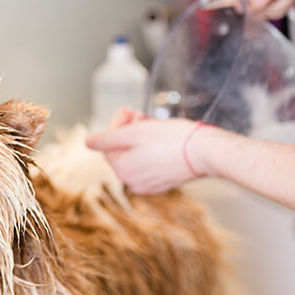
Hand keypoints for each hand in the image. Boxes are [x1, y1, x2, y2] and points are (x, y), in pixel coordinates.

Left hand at [85, 109, 216, 193]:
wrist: (207, 152)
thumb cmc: (172, 139)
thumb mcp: (134, 133)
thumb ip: (107, 139)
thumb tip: (87, 142)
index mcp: (122, 170)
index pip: (108, 144)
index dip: (116, 124)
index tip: (128, 110)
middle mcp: (132, 182)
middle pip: (121, 150)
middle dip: (127, 130)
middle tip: (140, 115)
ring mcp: (149, 185)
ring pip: (135, 156)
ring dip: (139, 138)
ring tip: (152, 124)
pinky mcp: (164, 182)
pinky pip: (149, 164)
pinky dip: (151, 150)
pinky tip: (161, 138)